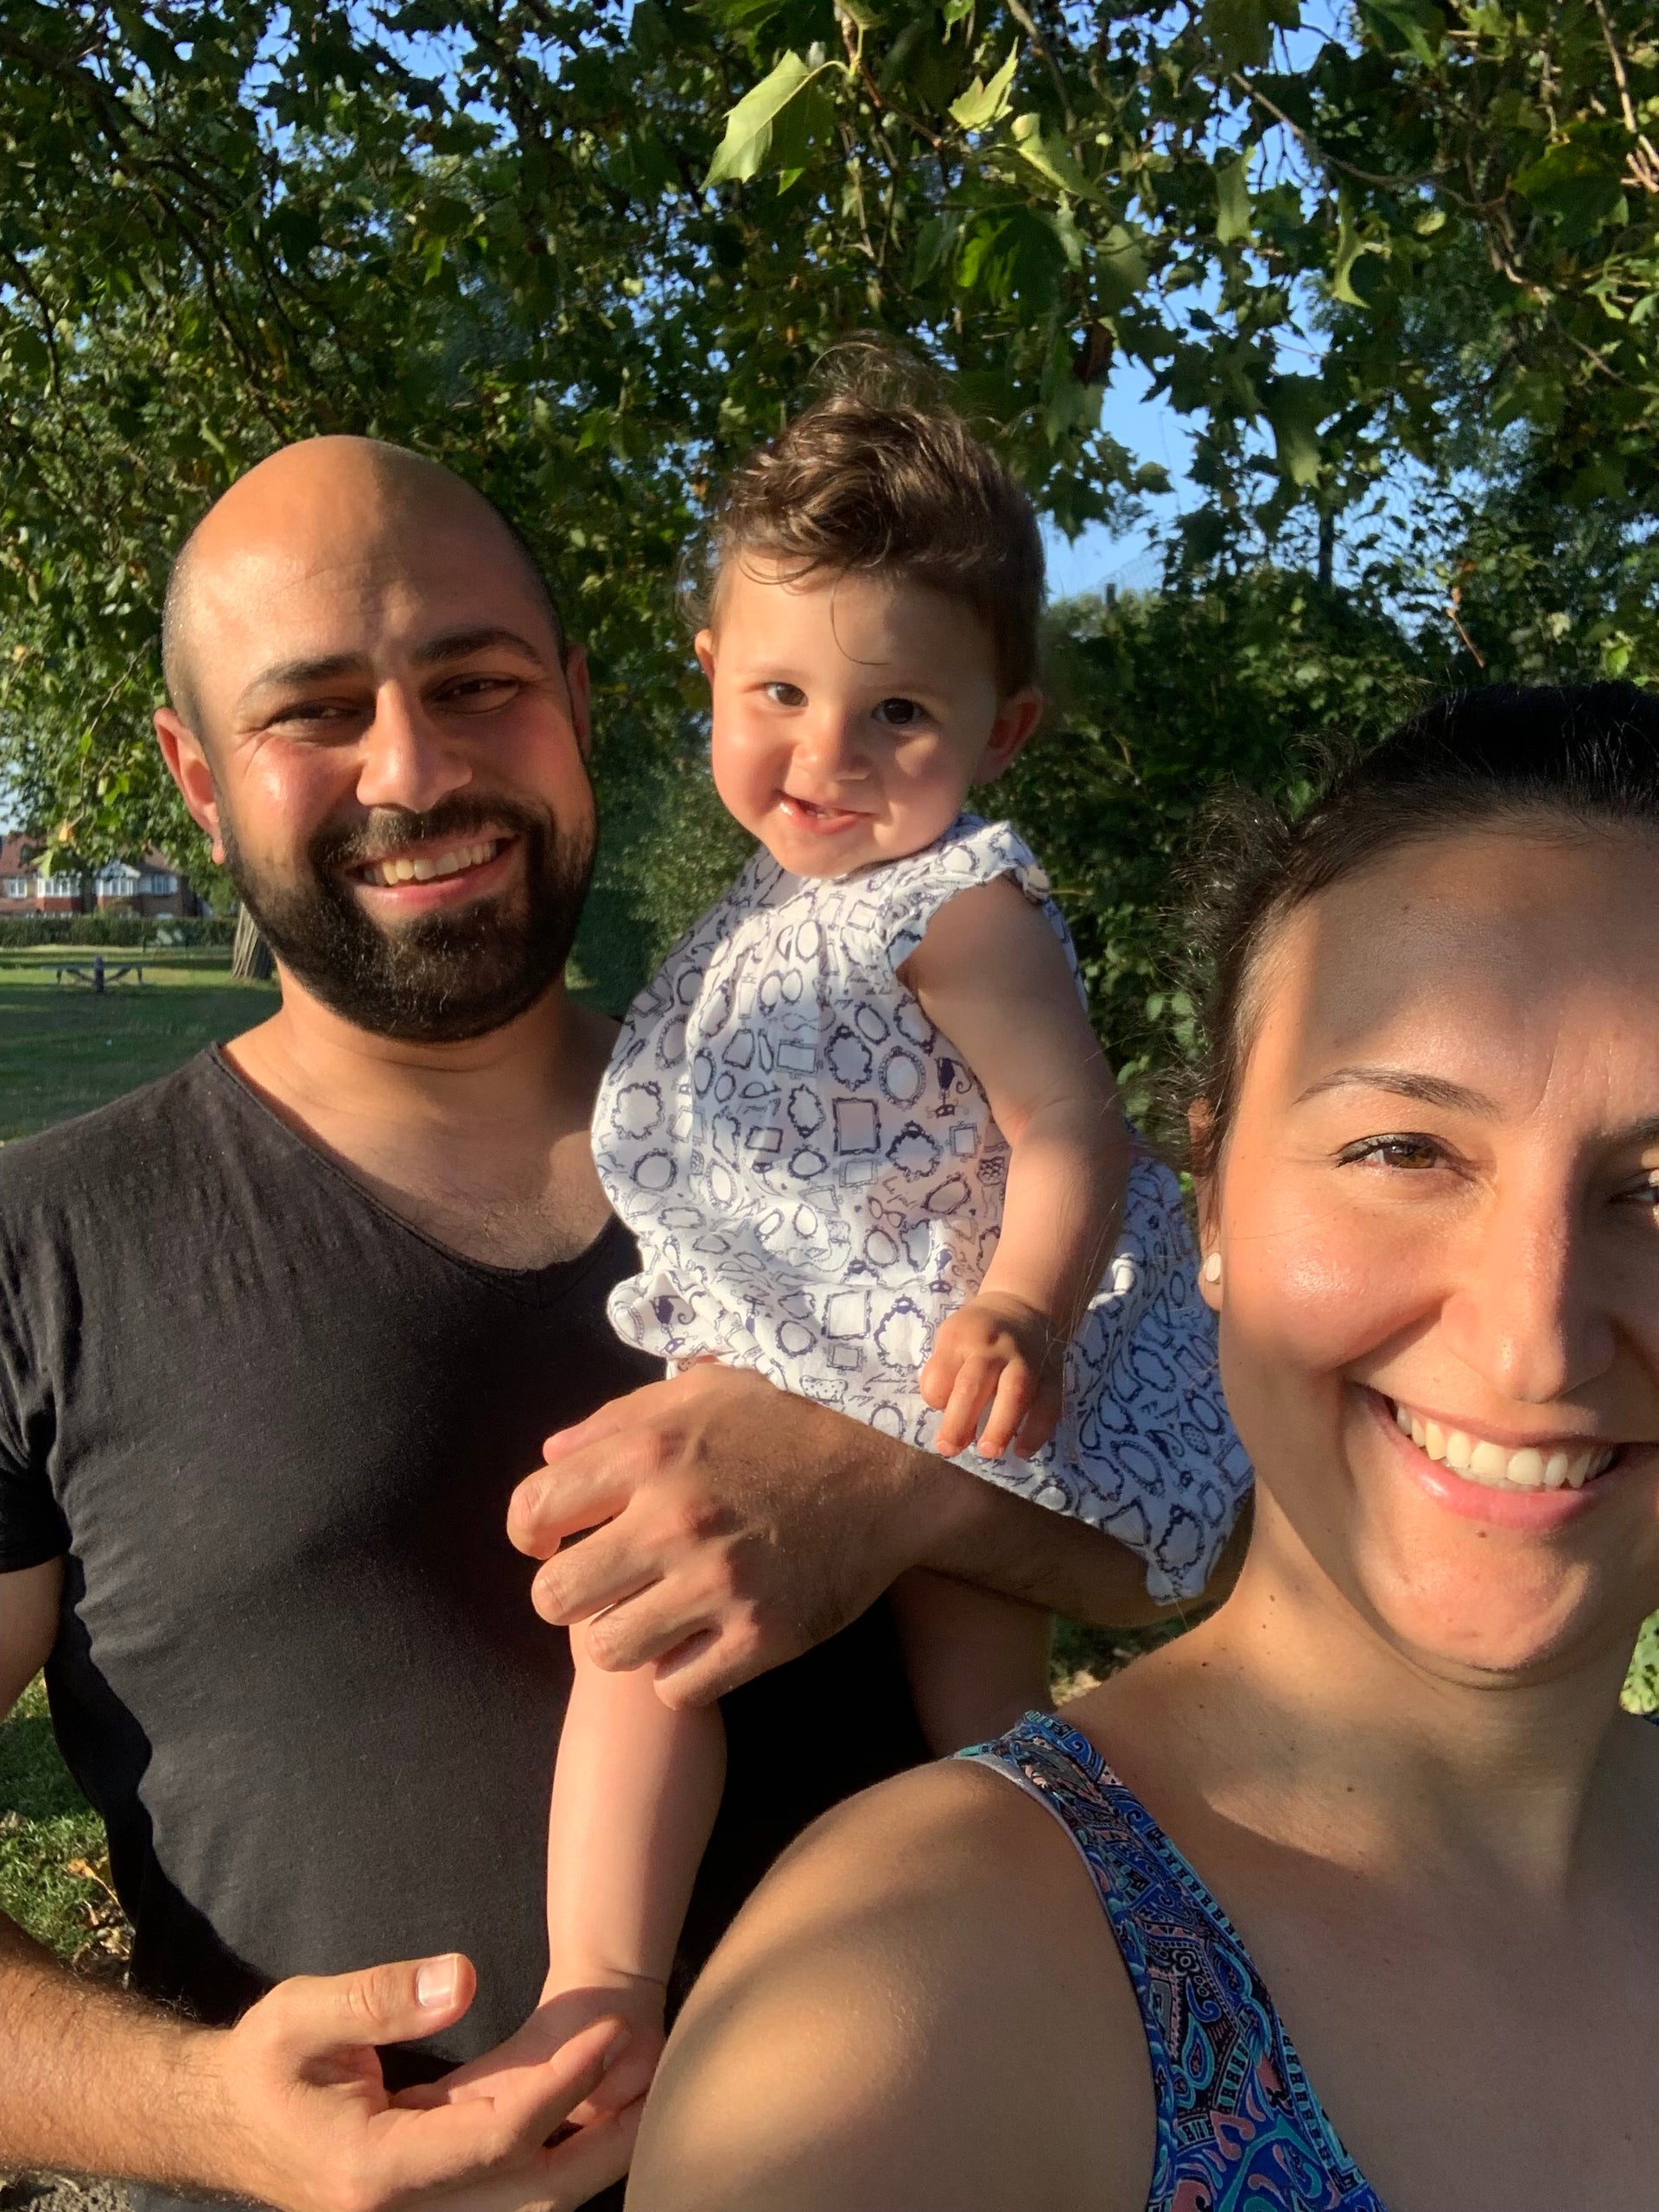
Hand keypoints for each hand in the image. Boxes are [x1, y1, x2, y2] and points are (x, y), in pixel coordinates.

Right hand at [199, 1950, 637, 2211]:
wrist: (218, 2121)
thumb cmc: (258, 2064)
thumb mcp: (300, 2014)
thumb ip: (380, 1997)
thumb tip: (463, 1978)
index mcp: (375, 2170)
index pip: (499, 2138)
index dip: (564, 2084)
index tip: (610, 2029)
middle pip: (532, 2192)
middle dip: (605, 2140)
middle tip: (661, 2077)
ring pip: (525, 2204)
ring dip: (590, 2157)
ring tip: (647, 2096)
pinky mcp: (425, 2204)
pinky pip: (505, 2193)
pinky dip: (553, 2159)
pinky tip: (592, 2112)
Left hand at [508, 1365, 958, 1706]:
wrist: (893, 1476)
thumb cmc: (791, 1425)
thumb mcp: (705, 1391)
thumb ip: (619, 1418)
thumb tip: (552, 1459)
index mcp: (650, 1452)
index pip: (532, 1511)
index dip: (530, 1536)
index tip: (551, 1544)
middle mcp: (674, 1519)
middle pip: (553, 1598)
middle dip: (571, 1596)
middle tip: (607, 1586)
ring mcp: (717, 1584)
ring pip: (607, 1651)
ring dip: (625, 1637)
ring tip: (657, 1614)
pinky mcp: (761, 1637)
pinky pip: (675, 1687)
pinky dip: (682, 1673)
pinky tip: (704, 1640)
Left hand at [920, 1295, 1064, 1461]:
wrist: (1024, 1308)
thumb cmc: (978, 1333)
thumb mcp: (951, 1338)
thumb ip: (944, 1373)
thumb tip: (948, 1417)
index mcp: (962, 1339)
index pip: (941, 1372)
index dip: (935, 1397)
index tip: (938, 1410)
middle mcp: (994, 1348)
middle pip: (974, 1383)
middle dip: (960, 1420)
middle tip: (949, 1449)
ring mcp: (1026, 1361)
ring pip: (1016, 1393)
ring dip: (1001, 1426)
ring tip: (989, 1452)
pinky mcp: (1052, 1376)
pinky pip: (1048, 1405)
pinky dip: (1037, 1430)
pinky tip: (1023, 1449)